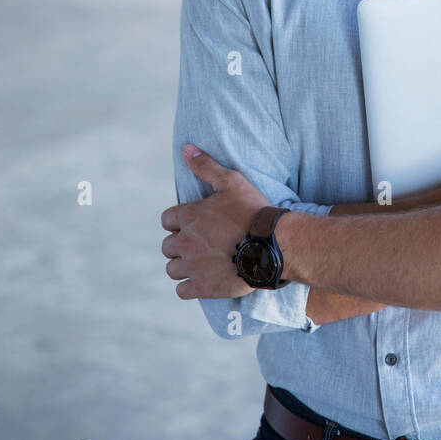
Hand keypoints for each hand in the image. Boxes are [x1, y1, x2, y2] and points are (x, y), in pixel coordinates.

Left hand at [161, 145, 268, 298]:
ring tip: (201, 263)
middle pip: (167, 246)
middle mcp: (184, 241)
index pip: (167, 220)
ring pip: (172, 269)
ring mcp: (192, 266)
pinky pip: (182, 291)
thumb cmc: (253, 211)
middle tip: (200, 244)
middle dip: (180, 245)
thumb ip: (206, 166)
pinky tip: (203, 280)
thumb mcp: (231, 182)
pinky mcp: (202, 287)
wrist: (273, 245)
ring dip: (183, 266)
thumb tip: (186, 149)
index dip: (179, 222)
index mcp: (188, 216)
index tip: (195, 224)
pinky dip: (189, 287)